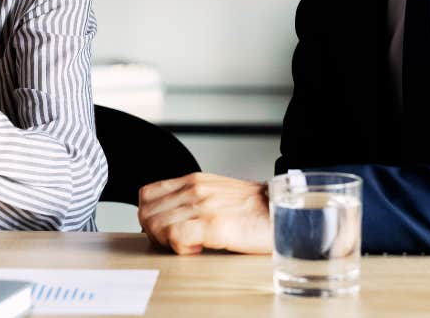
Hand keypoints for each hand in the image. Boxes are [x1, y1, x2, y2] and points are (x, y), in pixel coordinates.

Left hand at [137, 173, 273, 254]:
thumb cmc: (255, 209)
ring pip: (156, 225)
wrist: (283, 212)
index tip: (163, 230)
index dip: (149, 216)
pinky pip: (176, 236)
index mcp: (193, 181)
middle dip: (154, 233)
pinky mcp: (213, 224)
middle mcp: (194, 189)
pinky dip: (180, 248)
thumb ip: (192, 199)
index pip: (146, 195)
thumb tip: (171, 217)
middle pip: (146, 212)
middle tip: (175, 242)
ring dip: (167, 241)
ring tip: (189, 245)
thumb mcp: (216, 192)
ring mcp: (203, 206)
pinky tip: (197, 249)